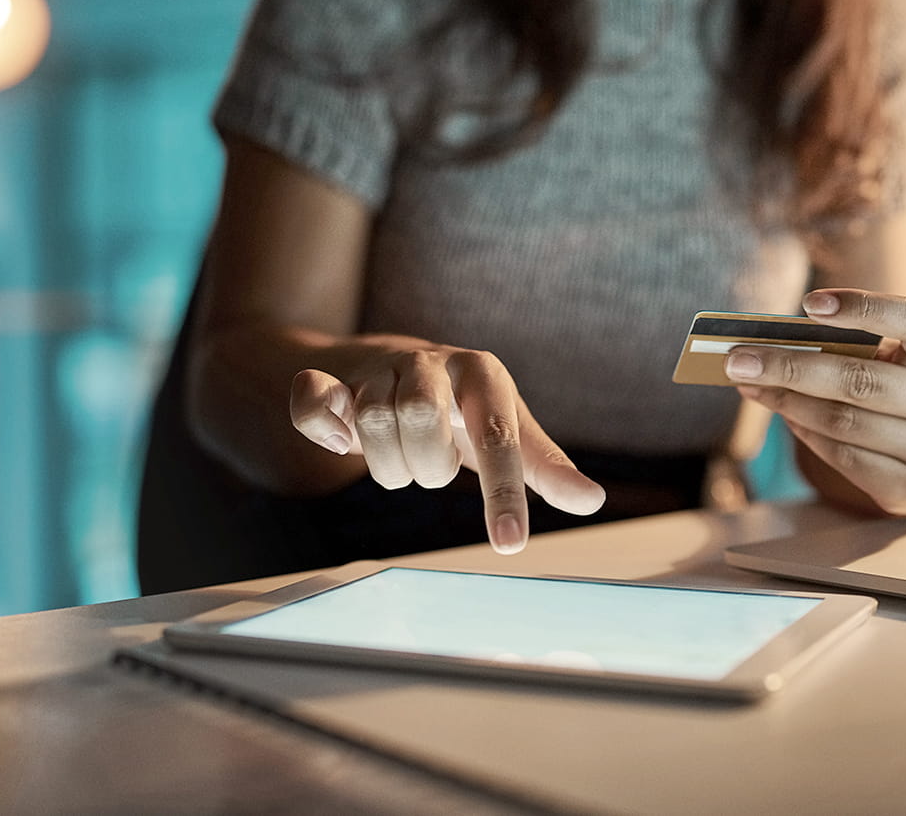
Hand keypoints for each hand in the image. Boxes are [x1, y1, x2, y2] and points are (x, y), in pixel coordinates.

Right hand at [288, 337, 604, 552]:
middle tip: (431, 464)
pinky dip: (323, 429)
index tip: (509, 543)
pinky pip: (312, 403)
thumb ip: (546, 466)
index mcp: (482, 373)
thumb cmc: (463, 408)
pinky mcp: (331, 377)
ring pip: (370, 424)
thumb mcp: (509, 430)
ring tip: (402, 456)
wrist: (395, 366)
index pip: (496, 436)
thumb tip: (592, 500)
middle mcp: (430, 361)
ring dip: (387, 464)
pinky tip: (342, 441)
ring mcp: (377, 366)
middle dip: (427, 466)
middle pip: (420, 422)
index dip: (502, 492)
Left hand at [724, 289, 905, 515]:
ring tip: (750, 385)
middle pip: (860, 379)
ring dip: (786, 401)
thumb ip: (847, 345)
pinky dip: (805, 432)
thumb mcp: (894, 359)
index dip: (864, 307)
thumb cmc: (901, 387)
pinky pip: (842, 458)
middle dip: (789, 366)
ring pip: (843, 421)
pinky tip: (784, 414)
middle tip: (737, 359)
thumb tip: (766, 345)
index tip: (808, 304)